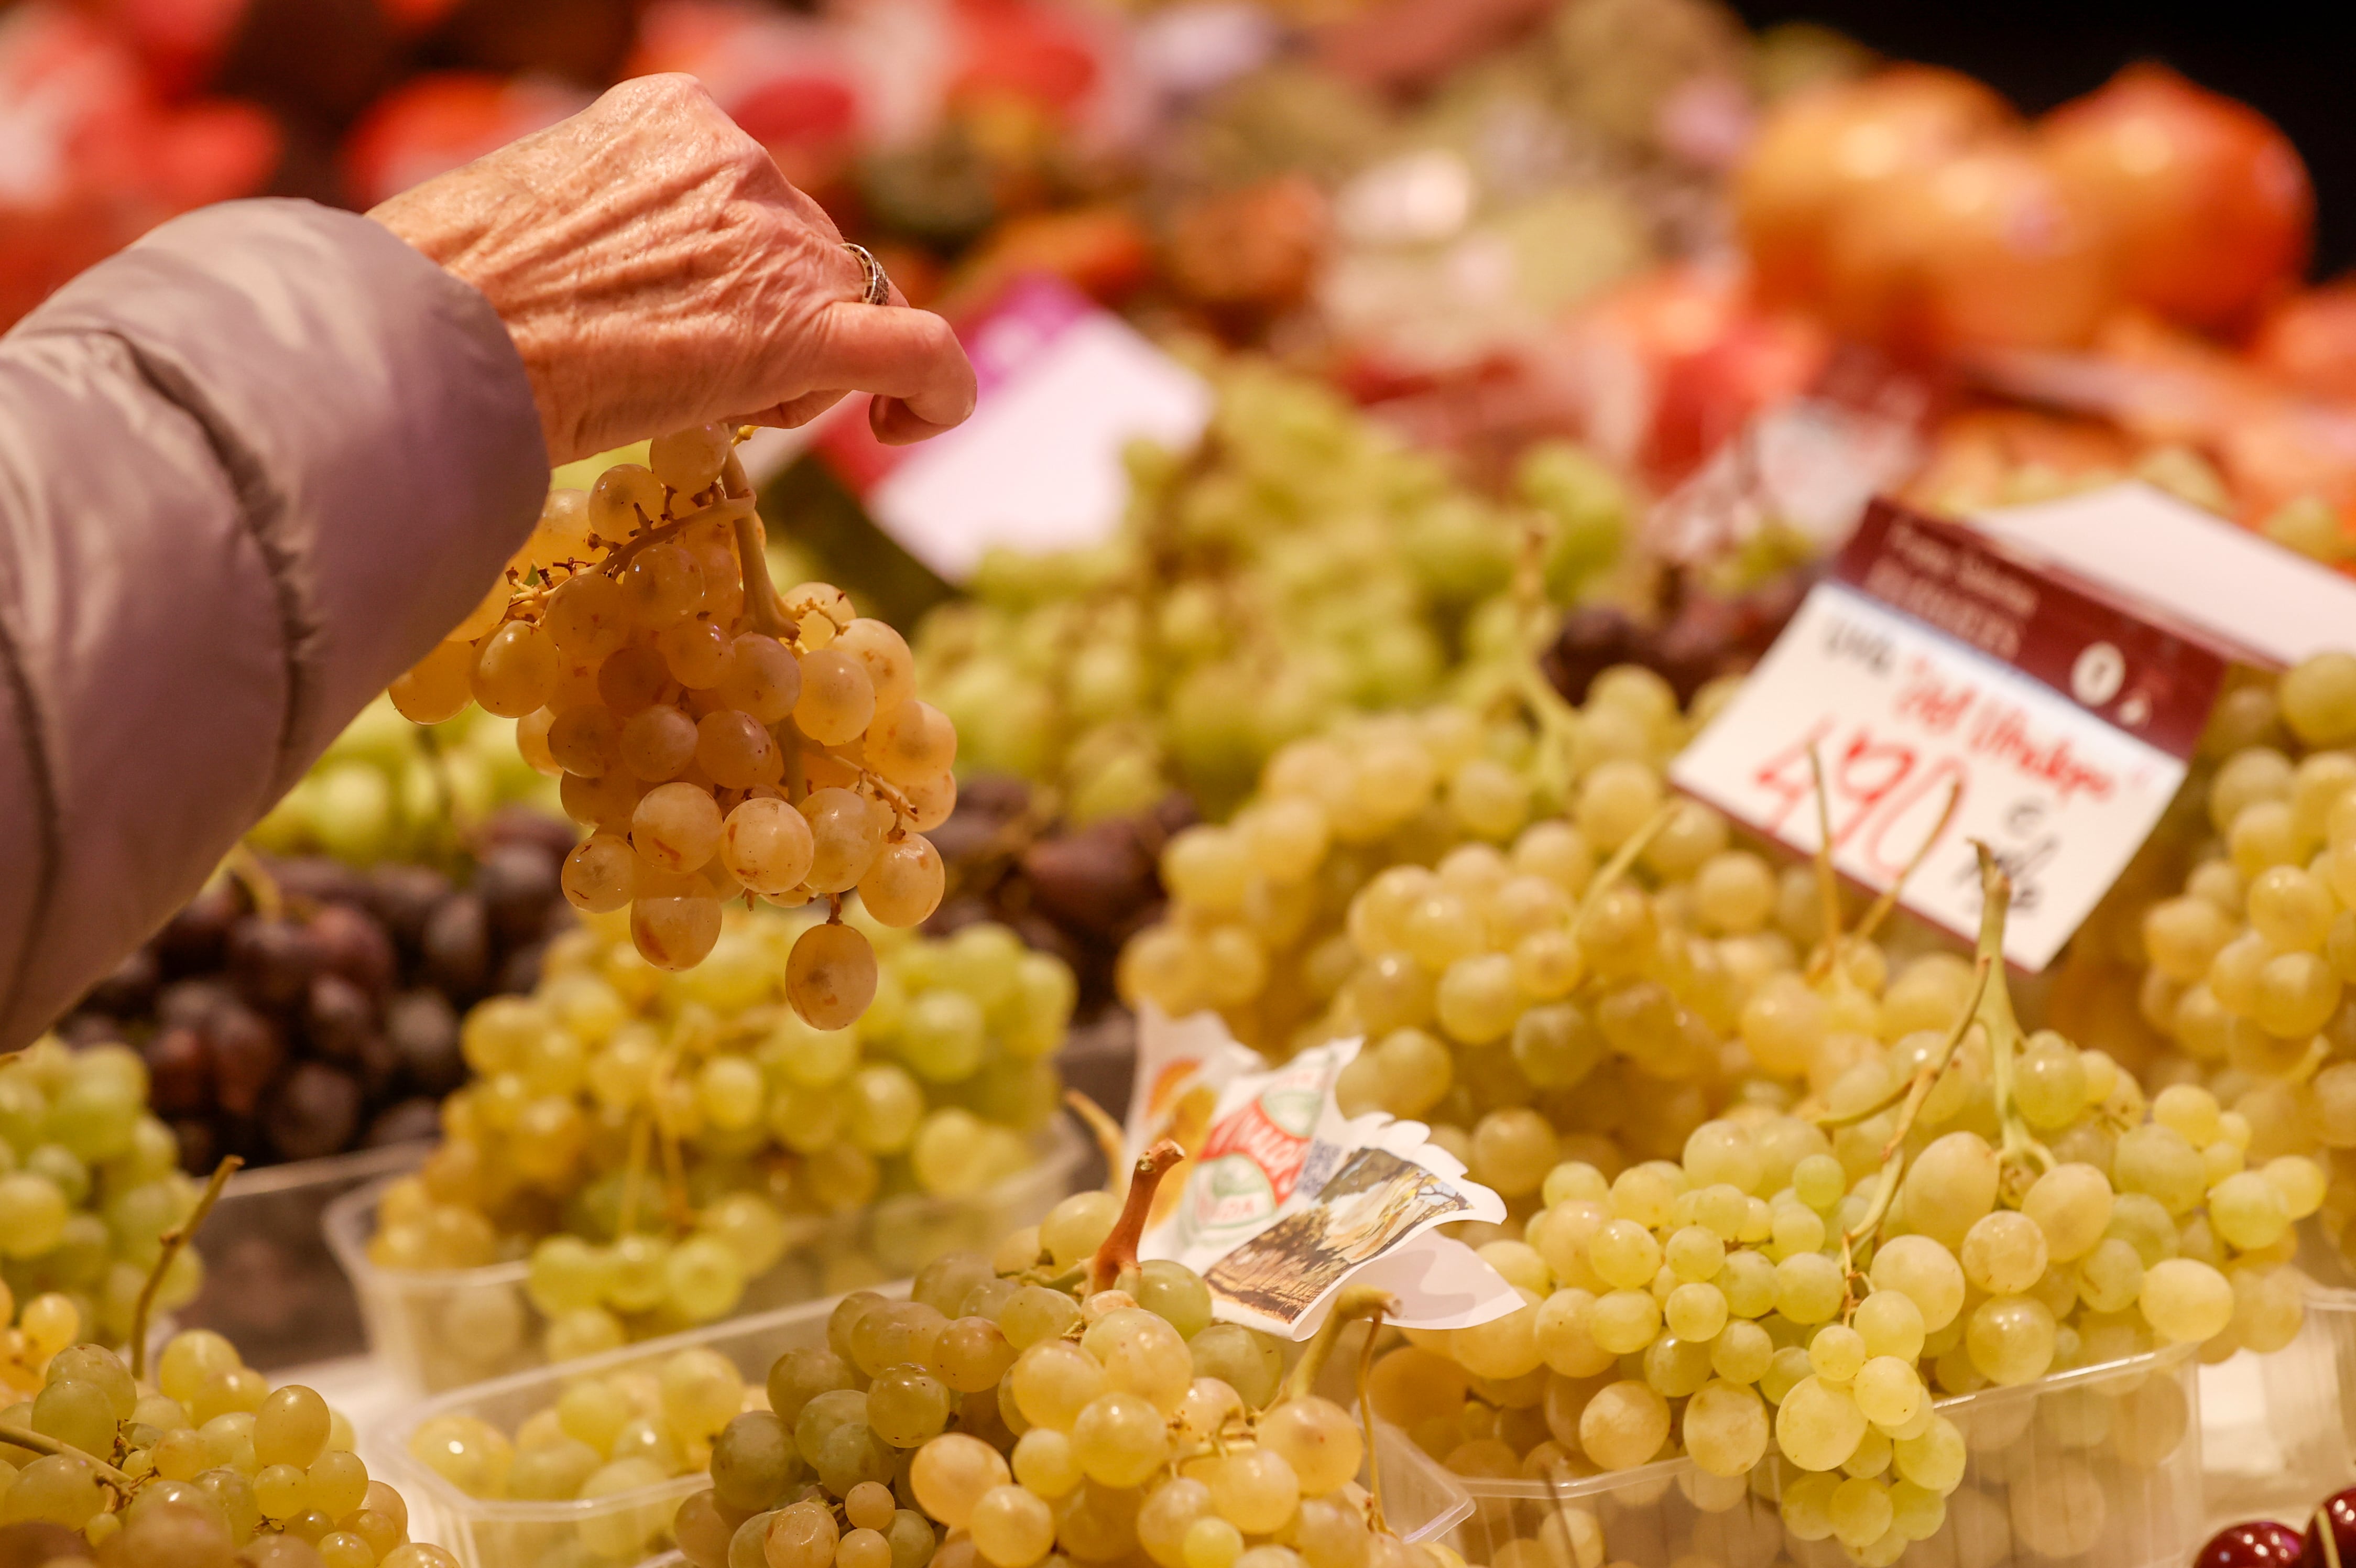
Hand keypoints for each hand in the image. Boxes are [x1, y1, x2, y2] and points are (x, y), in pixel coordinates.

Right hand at [370, 74, 975, 464]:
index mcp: (675, 120)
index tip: (692, 323)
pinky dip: (937, 390)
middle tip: (663, 375)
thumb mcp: (539, 217)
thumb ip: (612, 231)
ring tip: (685, 398)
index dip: (736, 276)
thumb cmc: (451, 297)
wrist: (433, 346)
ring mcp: (778, 240)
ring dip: (786, 370)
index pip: (752, 205)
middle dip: (761, 326)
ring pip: (838, 312)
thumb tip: (619, 286)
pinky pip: (918, 352)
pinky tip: (916, 423)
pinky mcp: (806, 331)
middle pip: (803, 261)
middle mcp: (741, 162)